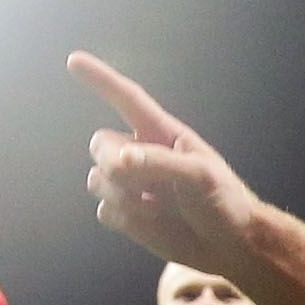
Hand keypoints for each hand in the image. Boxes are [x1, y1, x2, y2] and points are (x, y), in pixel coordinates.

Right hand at [72, 55, 263, 269]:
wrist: (230, 244)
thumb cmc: (224, 200)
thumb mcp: (200, 175)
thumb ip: (160, 163)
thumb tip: (120, 161)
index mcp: (162, 133)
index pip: (126, 99)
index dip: (100, 80)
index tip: (73, 60)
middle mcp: (142, 154)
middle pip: (100, 143)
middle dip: (112, 161)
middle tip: (143, 181)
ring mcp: (132, 185)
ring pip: (97, 179)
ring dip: (120, 194)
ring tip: (157, 206)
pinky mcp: (128, 215)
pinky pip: (103, 211)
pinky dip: (123, 219)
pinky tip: (151, 223)